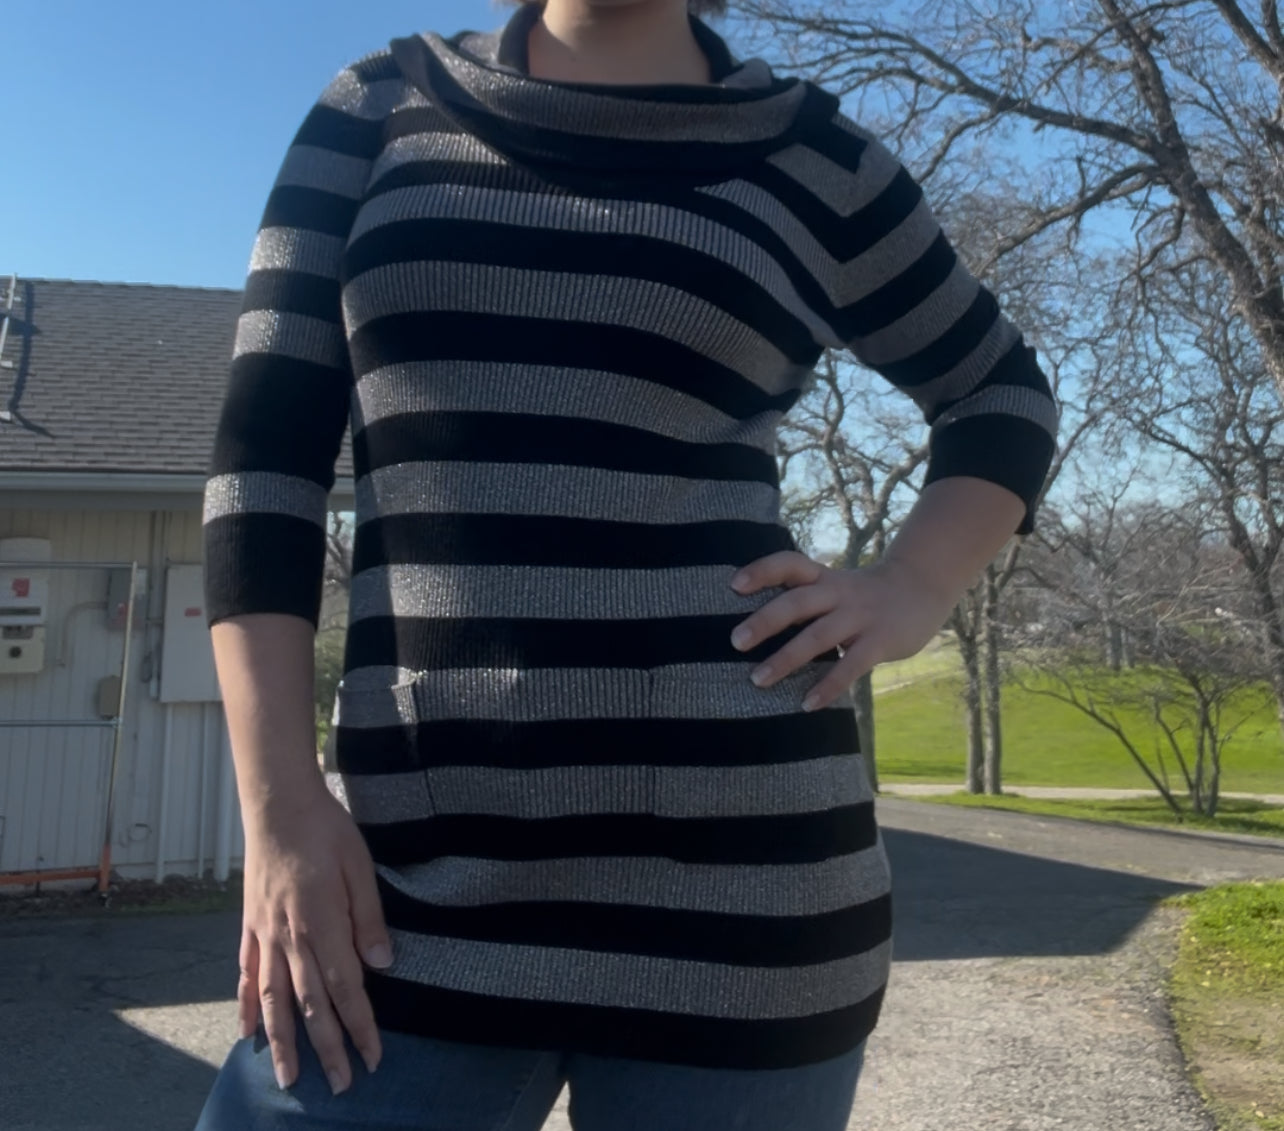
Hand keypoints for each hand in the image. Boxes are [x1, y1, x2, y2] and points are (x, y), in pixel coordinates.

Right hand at [239, 785, 392, 1094]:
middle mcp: (289, 937)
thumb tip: (383, 964)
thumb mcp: (360, 866)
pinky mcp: (250, 925)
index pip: (345, 988)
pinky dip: (247, 1005)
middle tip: (340, 1085)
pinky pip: (248, 974)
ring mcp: (265, 934)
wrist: (277, 802)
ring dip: (282, 1042)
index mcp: (321, 924)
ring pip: (273, 1000)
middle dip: (327, 1048)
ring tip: (289, 1078)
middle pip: (309, 1005)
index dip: (360, 1026)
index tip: (373, 1057)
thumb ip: (369, 918)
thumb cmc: (326, 829)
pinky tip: (247, 1032)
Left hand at [729, 551, 956, 711]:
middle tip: (735, 642)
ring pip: (818, 636)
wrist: (921, 589)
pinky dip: (828, 685)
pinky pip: (851, 666)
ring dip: (786, 659)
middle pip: (797, 602)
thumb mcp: (834, 586)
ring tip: (758, 679)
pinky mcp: (881, 641)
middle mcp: (839, 593)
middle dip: (765, 621)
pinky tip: (807, 704)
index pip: (790, 564)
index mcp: (824, 577)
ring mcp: (860, 616)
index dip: (762, 571)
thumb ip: (804, 599)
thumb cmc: (863, 595)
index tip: (734, 585)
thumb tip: (754, 625)